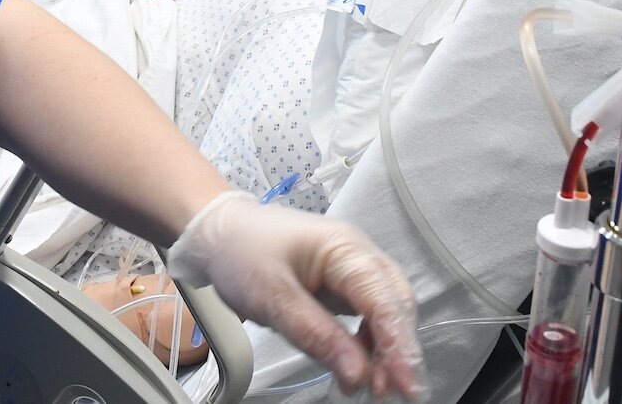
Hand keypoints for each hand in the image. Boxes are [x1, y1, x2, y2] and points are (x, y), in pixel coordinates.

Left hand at [168, 191, 425, 400]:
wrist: (217, 233)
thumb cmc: (241, 251)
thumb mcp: (274, 297)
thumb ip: (318, 334)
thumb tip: (358, 372)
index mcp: (345, 248)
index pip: (385, 299)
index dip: (398, 344)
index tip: (403, 383)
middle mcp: (356, 256)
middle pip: (394, 305)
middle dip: (399, 350)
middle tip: (395, 392)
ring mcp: (350, 270)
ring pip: (385, 313)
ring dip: (386, 350)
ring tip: (376, 387)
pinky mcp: (339, 286)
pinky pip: (365, 317)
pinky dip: (367, 344)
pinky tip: (359, 368)